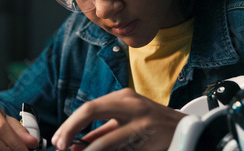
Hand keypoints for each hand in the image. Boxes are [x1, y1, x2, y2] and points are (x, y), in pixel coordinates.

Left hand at [52, 88, 185, 150]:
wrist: (184, 128)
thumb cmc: (149, 124)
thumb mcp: (124, 122)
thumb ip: (100, 132)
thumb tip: (75, 144)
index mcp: (123, 97)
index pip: (88, 108)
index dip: (69, 124)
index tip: (58, 140)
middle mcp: (131, 104)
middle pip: (91, 110)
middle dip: (71, 129)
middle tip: (60, 146)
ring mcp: (142, 120)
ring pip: (107, 139)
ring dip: (88, 150)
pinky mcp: (150, 137)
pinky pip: (123, 150)